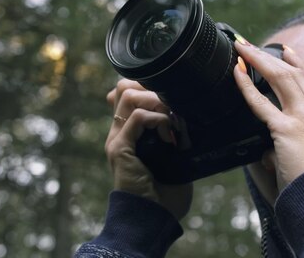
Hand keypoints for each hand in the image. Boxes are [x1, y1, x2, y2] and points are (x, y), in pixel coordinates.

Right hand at [104, 79, 192, 219]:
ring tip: (171, 118)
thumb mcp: (176, 155)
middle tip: (171, 103)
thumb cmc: (167, 191)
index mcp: (129, 132)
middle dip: (151, 87)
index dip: (148, 85)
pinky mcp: (120, 148)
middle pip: (124, 87)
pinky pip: (136, 117)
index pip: (128, 92)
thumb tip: (187, 114)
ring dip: (155, 101)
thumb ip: (176, 134)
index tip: (171, 94)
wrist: (154, 218)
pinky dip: (157, 118)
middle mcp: (119, 132)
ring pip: (127, 95)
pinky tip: (168, 132)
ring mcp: (117, 138)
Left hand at [234, 42, 303, 194]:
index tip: (288, 51)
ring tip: (242, 48)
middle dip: (273, 56)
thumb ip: (292, 148)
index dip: (299, 64)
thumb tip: (269, 152)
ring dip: (258, 60)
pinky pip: (260, 102)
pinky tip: (237, 71)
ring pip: (280, 78)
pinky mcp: (286, 128)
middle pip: (295, 74)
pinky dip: (246, 84)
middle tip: (254, 44)